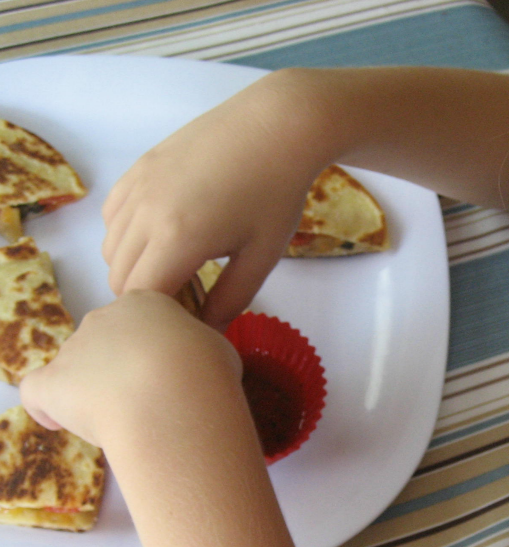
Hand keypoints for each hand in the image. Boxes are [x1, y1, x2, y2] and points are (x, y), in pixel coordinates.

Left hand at [20, 291, 241, 448]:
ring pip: (75, 370)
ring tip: (123, 424)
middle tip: (148, 402)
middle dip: (119, 370)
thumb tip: (195, 362)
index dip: (151, 351)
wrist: (173, 399)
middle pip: (104, 342)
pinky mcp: (51, 383)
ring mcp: (73, 350)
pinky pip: (37, 393)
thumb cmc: (206, 372)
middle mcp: (103, 318)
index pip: (140, 322)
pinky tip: (62, 423)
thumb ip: (197, 349)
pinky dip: (47, 408)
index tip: (166, 375)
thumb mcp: (219, 350)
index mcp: (144, 304)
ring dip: (92, 392)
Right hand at [102, 71, 329, 330]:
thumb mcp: (260, 259)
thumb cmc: (276, 196)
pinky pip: (112, 218)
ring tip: (176, 269)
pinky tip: (163, 237)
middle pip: (119, 278)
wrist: (274, 127)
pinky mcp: (137, 168)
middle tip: (185, 300)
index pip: (143, 299)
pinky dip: (126, 237)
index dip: (163, 319)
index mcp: (177, 238)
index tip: (190, 322)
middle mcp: (145, 212)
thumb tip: (208, 335)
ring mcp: (137, 186)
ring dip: (134, 269)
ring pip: (110, 249)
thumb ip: (230, 302)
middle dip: (147, 299)